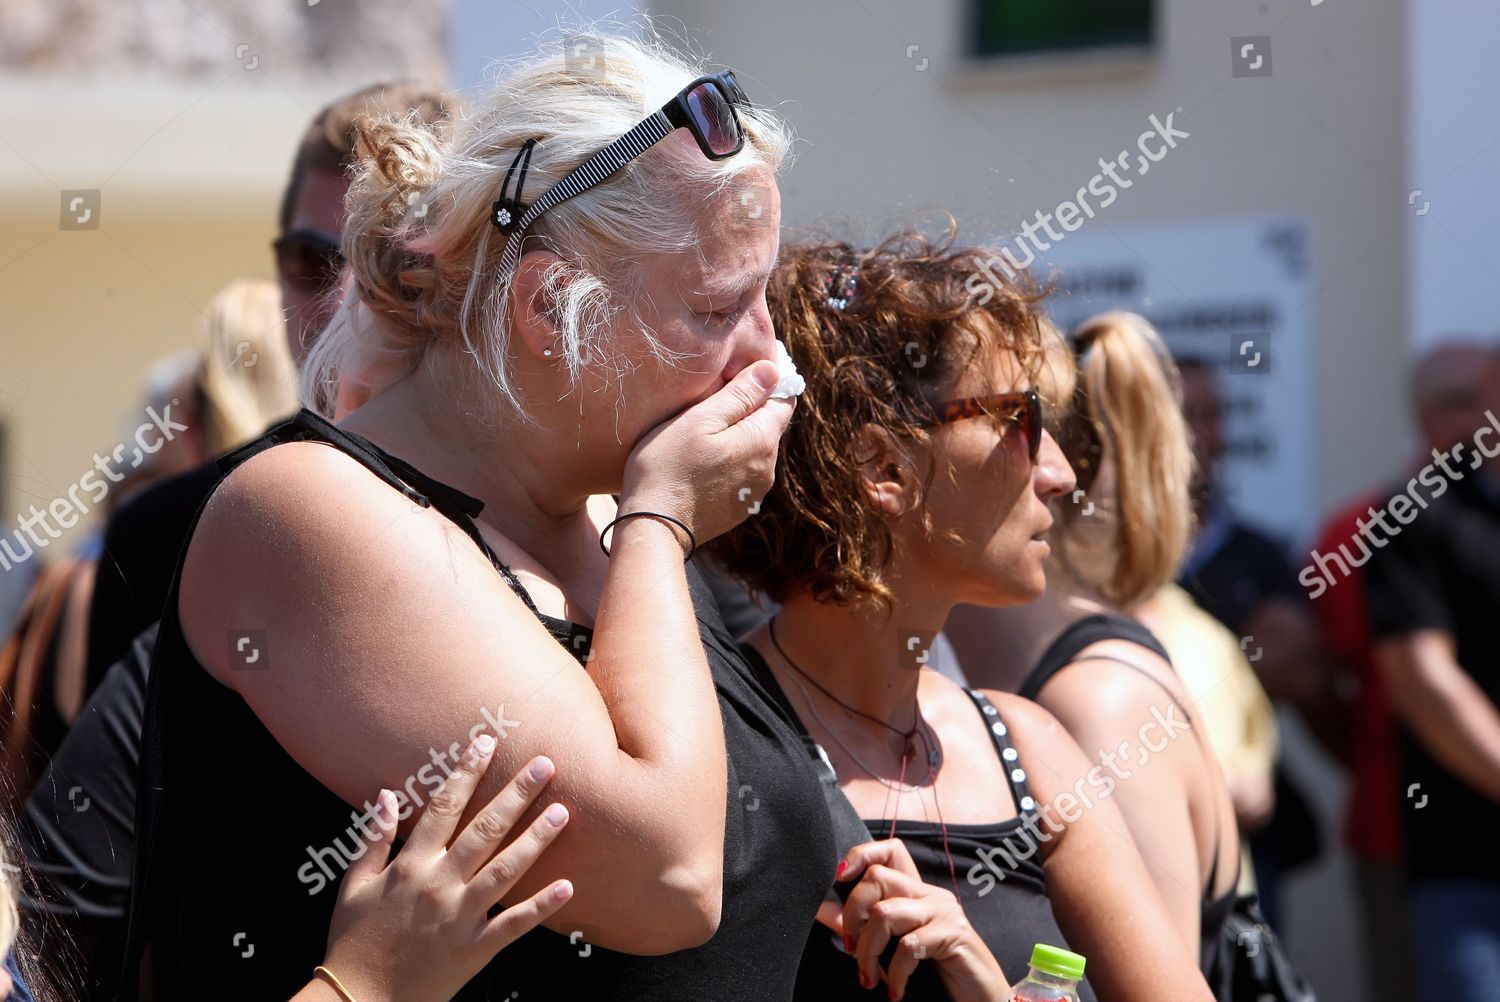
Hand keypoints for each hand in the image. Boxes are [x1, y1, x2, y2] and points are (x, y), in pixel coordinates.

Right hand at [316, 735, 573, 1001]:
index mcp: (410, 865)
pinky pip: (513, 925)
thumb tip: (384, 795)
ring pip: (504, 870)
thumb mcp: (352, 886)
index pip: (443, 807)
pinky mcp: (474, 948)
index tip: (487, 742)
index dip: (466, 772)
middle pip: (484, 830)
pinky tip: (568, 886)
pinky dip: (541, 907)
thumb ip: (373, 839)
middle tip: (546, 764)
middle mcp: (438, 884)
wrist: (359, 1000)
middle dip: (516, 794)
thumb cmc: (354, 941)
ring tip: (563, 811)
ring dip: (536, 840)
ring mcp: (459, 916)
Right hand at [621, 359, 793, 543]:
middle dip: (751, 409)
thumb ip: (739, 394)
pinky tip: (704, 462)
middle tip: (718, 397)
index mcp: (762, 440)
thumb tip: (773, 371)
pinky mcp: (740, 509)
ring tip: (707, 432)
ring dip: (739, 438)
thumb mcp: (699, 419)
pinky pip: (742, 475)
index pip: (784, 400)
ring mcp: (755, 493)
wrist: (654, 528)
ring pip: (754, 451)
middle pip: (769, 426)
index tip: (747, 372)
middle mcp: (767, 468)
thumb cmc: (668, 466)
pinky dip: (730, 462)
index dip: (770, 382)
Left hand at [818, 839, 1007, 1001]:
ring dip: (868, 952)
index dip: (860, 855)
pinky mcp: (953, 934)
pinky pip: (909, 946)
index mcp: (915, 892)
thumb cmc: (936, 972)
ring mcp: (943, 911)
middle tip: (852, 951)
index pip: (890, 851)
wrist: (981, 998)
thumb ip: (861, 926)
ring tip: (869, 979)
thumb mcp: (893, 946)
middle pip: (877, 878)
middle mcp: (930, 894)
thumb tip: (820, 908)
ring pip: (886, 912)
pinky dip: (894, 973)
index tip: (838, 877)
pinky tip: (894, 990)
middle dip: (853, 916)